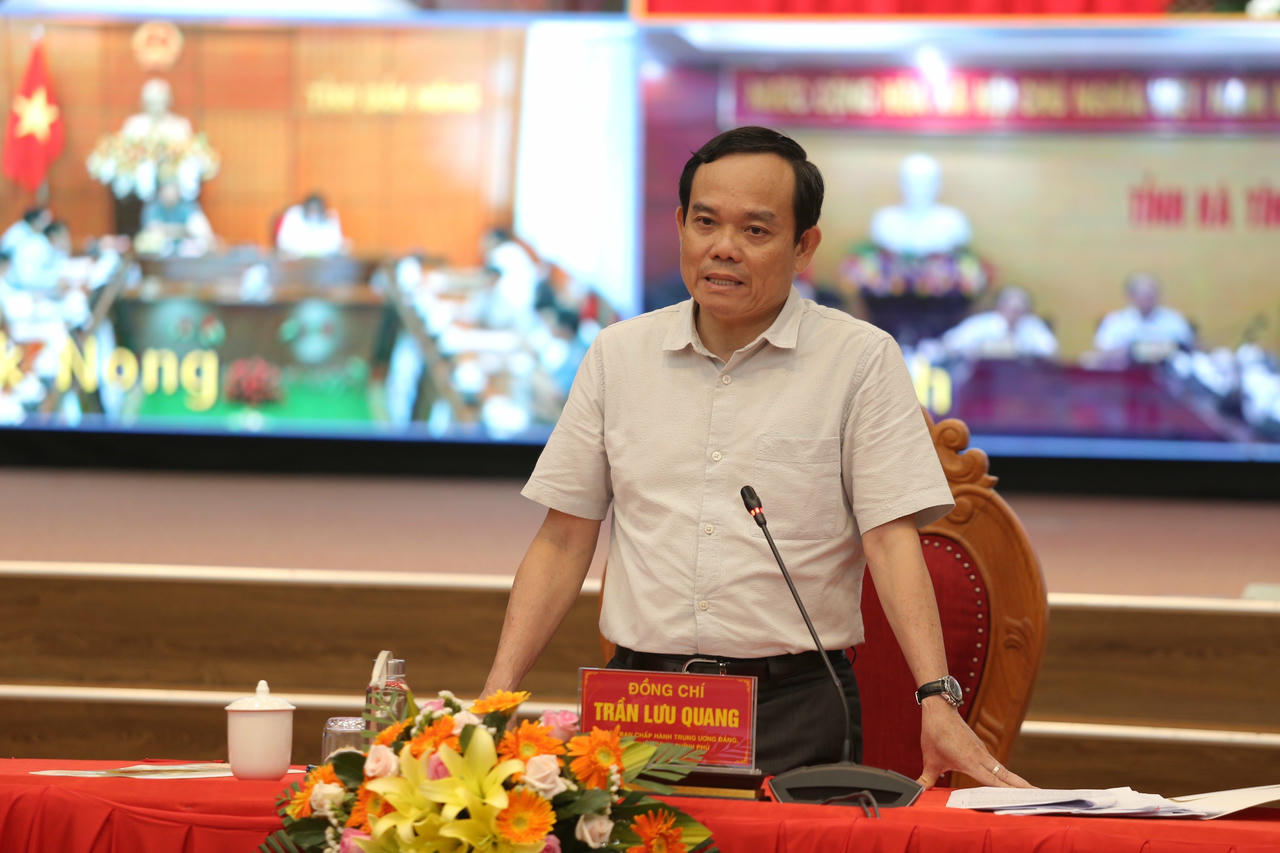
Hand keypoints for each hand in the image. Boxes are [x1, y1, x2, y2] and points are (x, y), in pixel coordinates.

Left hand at [917, 700, 1032, 788]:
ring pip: (1003, 770)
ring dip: (1017, 781)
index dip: (1009, 792)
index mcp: (970, 763)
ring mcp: (983, 752)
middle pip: (1007, 776)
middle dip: (1024, 787)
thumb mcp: (929, 760)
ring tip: (1033, 793)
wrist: (940, 709)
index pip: (994, 782)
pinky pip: (996, 765)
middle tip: (1043, 796)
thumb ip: (925, 780)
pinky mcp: (981, 748)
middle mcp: (981, 758)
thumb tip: (917, 792)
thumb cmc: (935, 733)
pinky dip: (1006, 775)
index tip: (1026, 799)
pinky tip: (1010, 782)